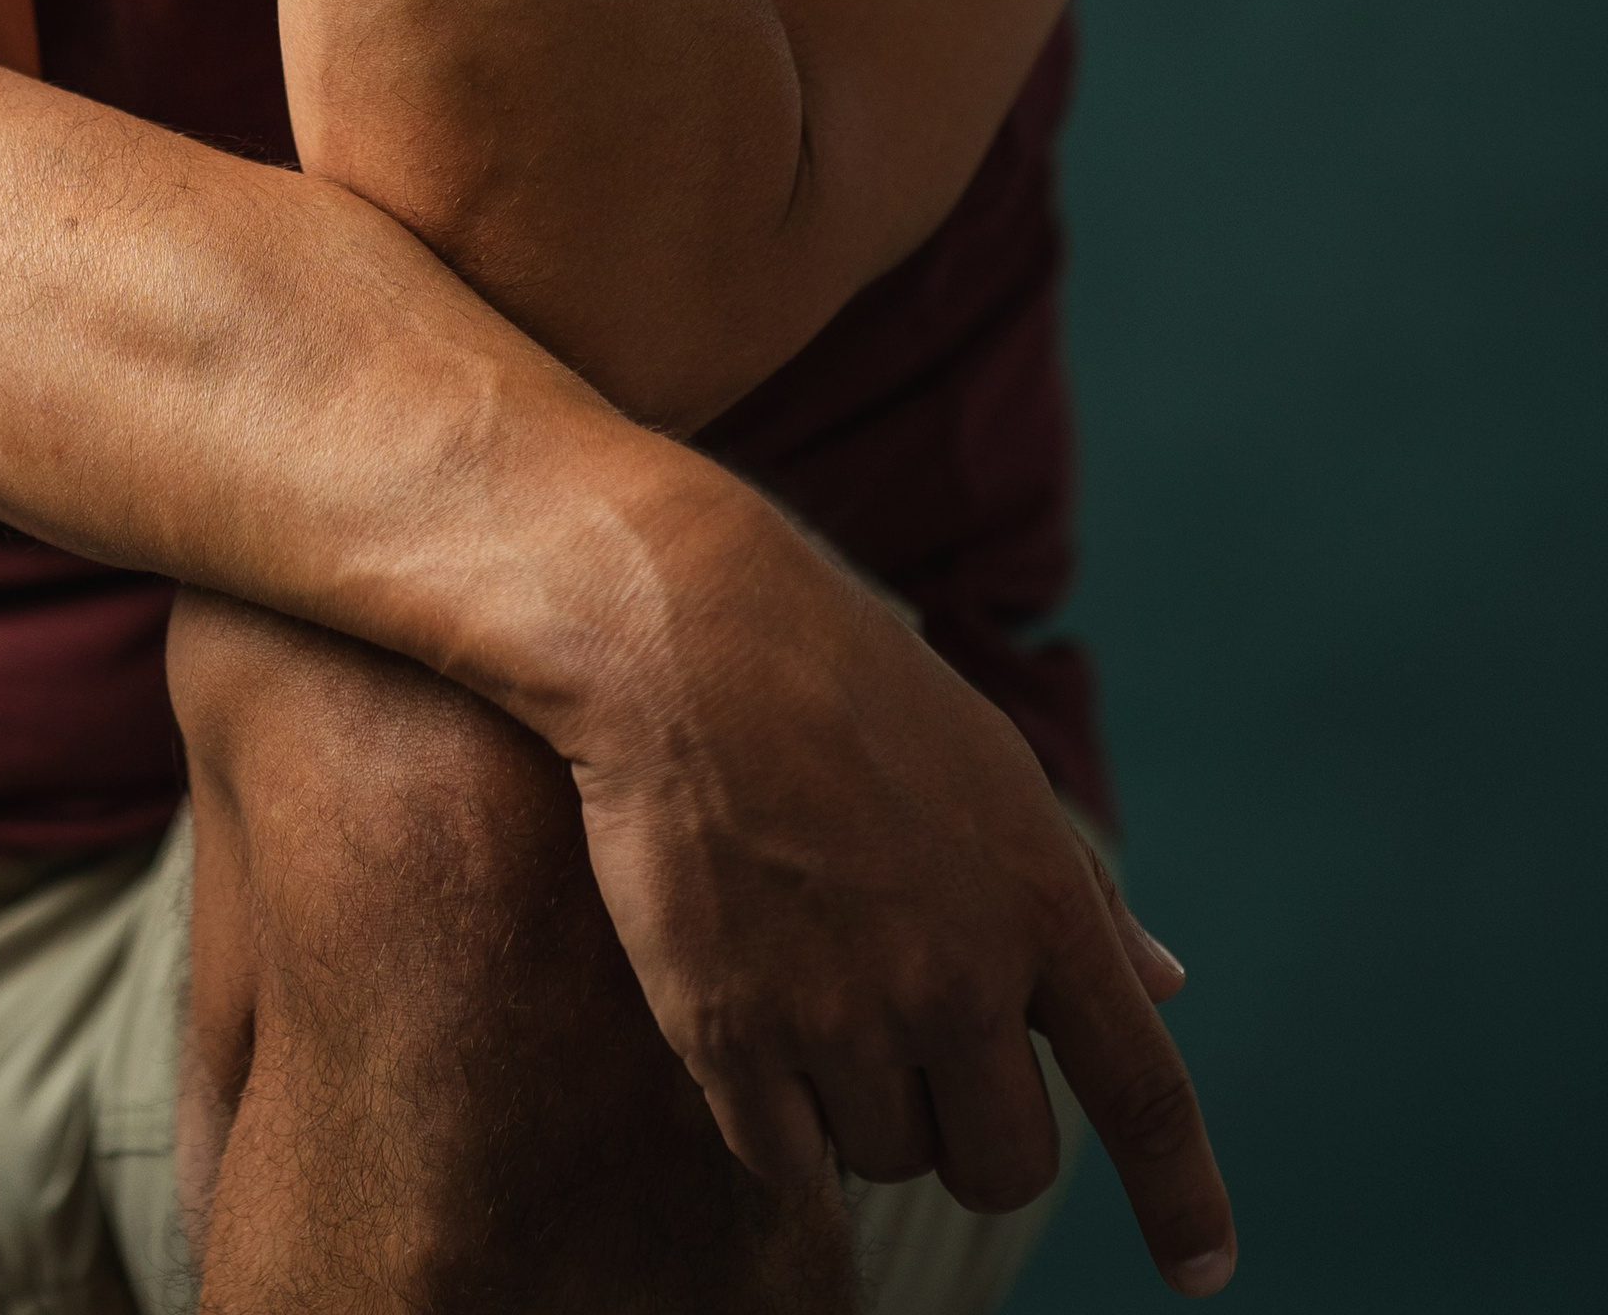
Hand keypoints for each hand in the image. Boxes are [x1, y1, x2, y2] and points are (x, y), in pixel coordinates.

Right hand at [566, 481, 1236, 1294]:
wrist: (685, 636)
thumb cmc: (846, 683)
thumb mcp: (992, 766)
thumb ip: (1080, 897)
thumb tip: (1170, 984)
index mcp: (1042, 904)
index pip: (1143, 1092)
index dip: (1181, 1198)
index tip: (1203, 1271)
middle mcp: (958, 979)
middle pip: (1004, 1164)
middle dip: (973, 1132)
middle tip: (920, 1056)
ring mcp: (844, 1015)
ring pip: (890, 1160)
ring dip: (863, 1106)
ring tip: (816, 985)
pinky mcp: (733, 1035)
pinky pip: (785, 1159)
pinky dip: (778, 1122)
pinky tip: (755, 1027)